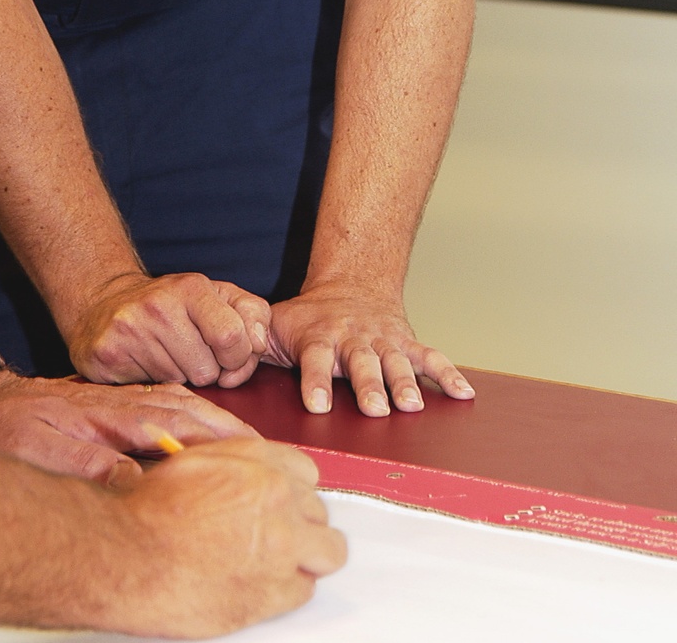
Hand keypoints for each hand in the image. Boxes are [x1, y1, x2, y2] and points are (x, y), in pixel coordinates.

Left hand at [0, 369, 256, 485]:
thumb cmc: (5, 429)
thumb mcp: (43, 452)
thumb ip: (92, 465)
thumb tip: (139, 482)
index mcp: (110, 413)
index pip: (175, 425)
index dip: (215, 441)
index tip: (249, 455)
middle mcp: (121, 402)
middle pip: (187, 410)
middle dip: (229, 430)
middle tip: (266, 452)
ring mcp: (117, 401)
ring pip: (179, 404)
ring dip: (214, 422)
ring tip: (247, 444)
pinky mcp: (109, 405)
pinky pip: (164, 404)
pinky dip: (192, 415)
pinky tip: (202, 430)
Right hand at [65, 271, 270, 388]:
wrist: (106, 302)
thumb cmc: (173, 305)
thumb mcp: (217, 296)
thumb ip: (253, 313)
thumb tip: (260, 343)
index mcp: (191, 287)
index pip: (232, 337)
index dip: (237, 358)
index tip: (226, 355)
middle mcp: (158, 305)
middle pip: (207, 370)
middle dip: (206, 370)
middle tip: (188, 352)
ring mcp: (129, 329)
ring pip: (179, 384)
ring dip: (179, 378)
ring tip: (164, 355)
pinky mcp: (107, 355)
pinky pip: (148, 391)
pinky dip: (152, 384)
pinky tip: (143, 363)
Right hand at [108, 438, 346, 636]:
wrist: (130, 554)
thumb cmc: (150, 510)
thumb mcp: (196, 460)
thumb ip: (236, 462)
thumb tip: (253, 472)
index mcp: (260, 463)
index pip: (308, 474)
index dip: (294, 492)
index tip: (284, 505)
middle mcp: (279, 500)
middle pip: (319, 513)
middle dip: (302, 525)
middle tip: (277, 536)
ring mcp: (281, 548)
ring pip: (328, 552)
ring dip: (308, 557)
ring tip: (283, 563)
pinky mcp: (273, 593)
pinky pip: (304, 591)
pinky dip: (288, 589)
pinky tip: (262, 584)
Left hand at [266, 285, 474, 416]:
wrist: (352, 284)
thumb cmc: (308, 318)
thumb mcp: (276, 323)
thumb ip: (254, 343)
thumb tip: (229, 363)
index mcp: (319, 337)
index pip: (314, 360)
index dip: (314, 381)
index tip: (315, 405)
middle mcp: (352, 339)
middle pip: (361, 364)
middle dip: (368, 386)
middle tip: (374, 409)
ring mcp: (382, 340)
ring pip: (395, 362)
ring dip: (405, 383)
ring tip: (412, 406)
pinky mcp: (405, 342)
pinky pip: (430, 356)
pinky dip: (448, 374)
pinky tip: (465, 394)